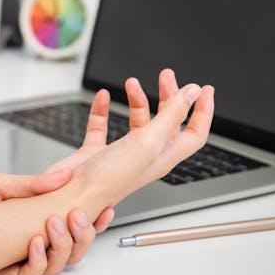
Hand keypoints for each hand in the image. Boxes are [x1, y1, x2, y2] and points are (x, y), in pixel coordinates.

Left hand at [0, 170, 113, 274]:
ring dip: (62, 248)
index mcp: (30, 216)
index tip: (104, 207)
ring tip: (54, 225)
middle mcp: (26, 239)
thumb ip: (31, 184)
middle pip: (71, 249)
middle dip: (82, 235)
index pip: (71, 224)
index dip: (92, 220)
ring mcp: (13, 256)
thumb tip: (64, 177)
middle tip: (77, 215)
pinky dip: (36, 263)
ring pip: (55, 266)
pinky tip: (33, 244)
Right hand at [66, 71, 214, 213]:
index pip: (194, 133)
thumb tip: (193, 93)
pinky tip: (104, 98)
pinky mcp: (97, 152)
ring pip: (136, 121)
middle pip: (167, 123)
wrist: (69, 198)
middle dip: (169, 96)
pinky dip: (104, 110)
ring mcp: (121, 154)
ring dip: (137, 100)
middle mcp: (145, 156)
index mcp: (163, 157)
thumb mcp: (147, 142)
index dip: (203, 111)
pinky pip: (102, 126)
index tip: (204, 89)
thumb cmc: (108, 181)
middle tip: (167, 76)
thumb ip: (171, 116)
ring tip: (132, 83)